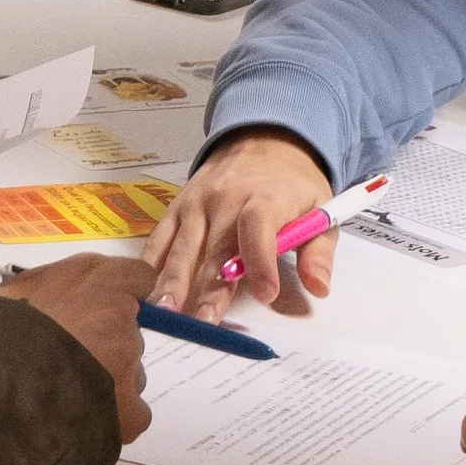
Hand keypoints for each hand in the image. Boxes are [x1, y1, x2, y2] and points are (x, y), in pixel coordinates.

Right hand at [0, 254, 151, 442]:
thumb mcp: (11, 294)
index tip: (106, 310)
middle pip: (127, 332)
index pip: (136, 277)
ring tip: (62, 397)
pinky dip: (112, 420)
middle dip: (103, 347)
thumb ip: (47, 294)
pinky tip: (79, 422)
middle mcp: (118, 314)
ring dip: (105, 383)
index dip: (123, 296)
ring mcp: (127, 362)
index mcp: (91, 278)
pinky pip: (132, 414)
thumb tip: (50, 305)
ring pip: (129, 375)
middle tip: (64, 363)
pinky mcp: (130, 408)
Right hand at [142, 130, 334, 315]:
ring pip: (182, 247)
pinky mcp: (176, 208)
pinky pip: (160, 239)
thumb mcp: (319, 209)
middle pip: (215, 247)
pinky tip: (146, 291)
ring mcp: (196, 203)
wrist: (262, 142)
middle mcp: (225, 198)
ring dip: (173, 282)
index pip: (258, 226)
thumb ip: (318, 251)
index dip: (261, 260)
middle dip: (209, 287)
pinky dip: (152, 266)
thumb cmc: (291, 185)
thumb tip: (318, 286)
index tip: (266, 292)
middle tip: (205, 321)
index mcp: (265, 196)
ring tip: (166, 311)